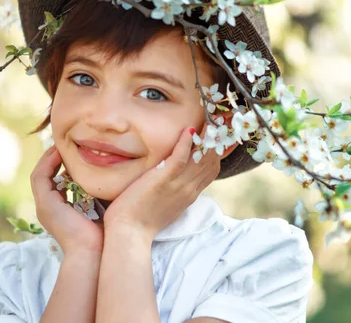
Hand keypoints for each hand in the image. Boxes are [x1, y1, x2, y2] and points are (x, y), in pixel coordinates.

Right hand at [31, 145, 103, 254]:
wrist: (94, 252)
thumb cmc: (103, 234)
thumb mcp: (99, 208)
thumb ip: (97, 193)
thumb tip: (111, 176)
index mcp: (59, 210)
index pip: (53, 182)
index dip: (59, 165)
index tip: (72, 151)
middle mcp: (48, 208)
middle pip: (43, 176)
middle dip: (51, 159)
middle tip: (63, 144)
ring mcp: (44, 206)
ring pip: (39, 175)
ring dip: (48, 158)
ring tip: (59, 145)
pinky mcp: (45, 204)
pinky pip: (40, 177)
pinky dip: (48, 163)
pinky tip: (59, 153)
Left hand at [102, 122, 236, 242]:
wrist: (130, 233)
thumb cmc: (141, 219)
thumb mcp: (165, 203)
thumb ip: (173, 188)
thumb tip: (173, 174)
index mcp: (190, 194)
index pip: (212, 168)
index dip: (218, 149)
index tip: (220, 133)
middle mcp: (189, 188)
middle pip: (212, 159)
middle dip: (218, 138)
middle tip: (221, 118)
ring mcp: (178, 185)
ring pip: (201, 157)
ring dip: (207, 136)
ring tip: (209, 118)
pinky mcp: (163, 181)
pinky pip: (180, 158)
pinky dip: (185, 143)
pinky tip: (188, 129)